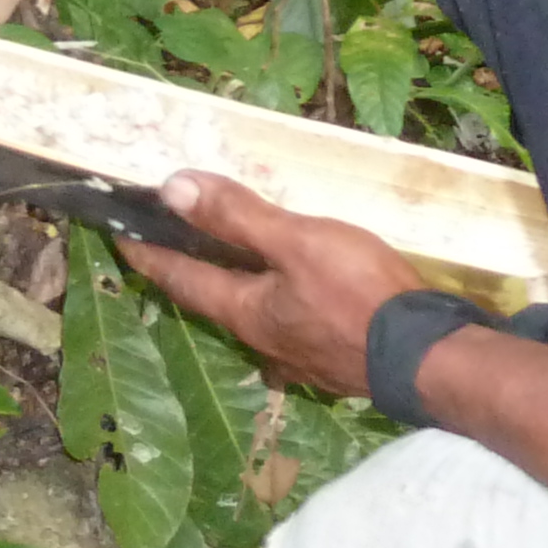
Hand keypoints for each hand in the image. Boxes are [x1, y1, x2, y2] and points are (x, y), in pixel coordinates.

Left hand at [120, 173, 423, 399]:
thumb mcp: (296, 242)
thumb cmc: (359, 294)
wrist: (427, 358)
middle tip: (172, 237)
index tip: (120, 231)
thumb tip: (170, 189)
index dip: (148, 251)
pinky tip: (292, 292)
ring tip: (232, 257)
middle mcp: (261, 339)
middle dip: (189, 268)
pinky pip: (287, 322)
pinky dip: (275, 299)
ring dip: (234, 284)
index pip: (180, 277)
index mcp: (244, 311)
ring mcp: (297, 355)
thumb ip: (237, 215)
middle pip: (213, 299)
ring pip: (252, 313)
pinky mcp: (331, 357)